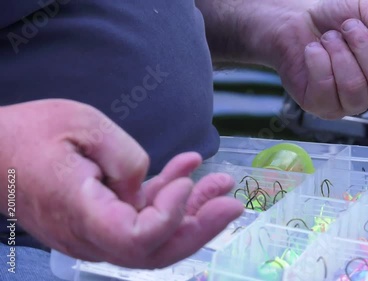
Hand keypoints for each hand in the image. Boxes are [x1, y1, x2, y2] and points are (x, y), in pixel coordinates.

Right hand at [0, 99, 242, 268]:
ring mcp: (96, 233)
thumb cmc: (32, 133)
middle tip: (232, 202)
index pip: (137, 240)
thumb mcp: (83, 125)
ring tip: (221, 184)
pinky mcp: (101, 221)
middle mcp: (90, 235)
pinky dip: (167, 199)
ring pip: (154, 238)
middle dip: (200, 228)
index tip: (185, 182)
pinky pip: (140, 219)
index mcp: (82, 213)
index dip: (170, 218)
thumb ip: (126, 158)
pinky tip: (188, 169)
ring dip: (192, 212)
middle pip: (155, 251)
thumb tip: (155, 189)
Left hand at [242, 0, 367, 118]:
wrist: (296, 21)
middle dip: (362, 47)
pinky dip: (318, 61)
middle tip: (347, 27)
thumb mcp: (365, 8)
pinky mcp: (320, 105)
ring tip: (329, 38)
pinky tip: (314, 51)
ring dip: (339, 53)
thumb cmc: (332, 19)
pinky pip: (325, 89)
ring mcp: (346, 103)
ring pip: (354, 87)